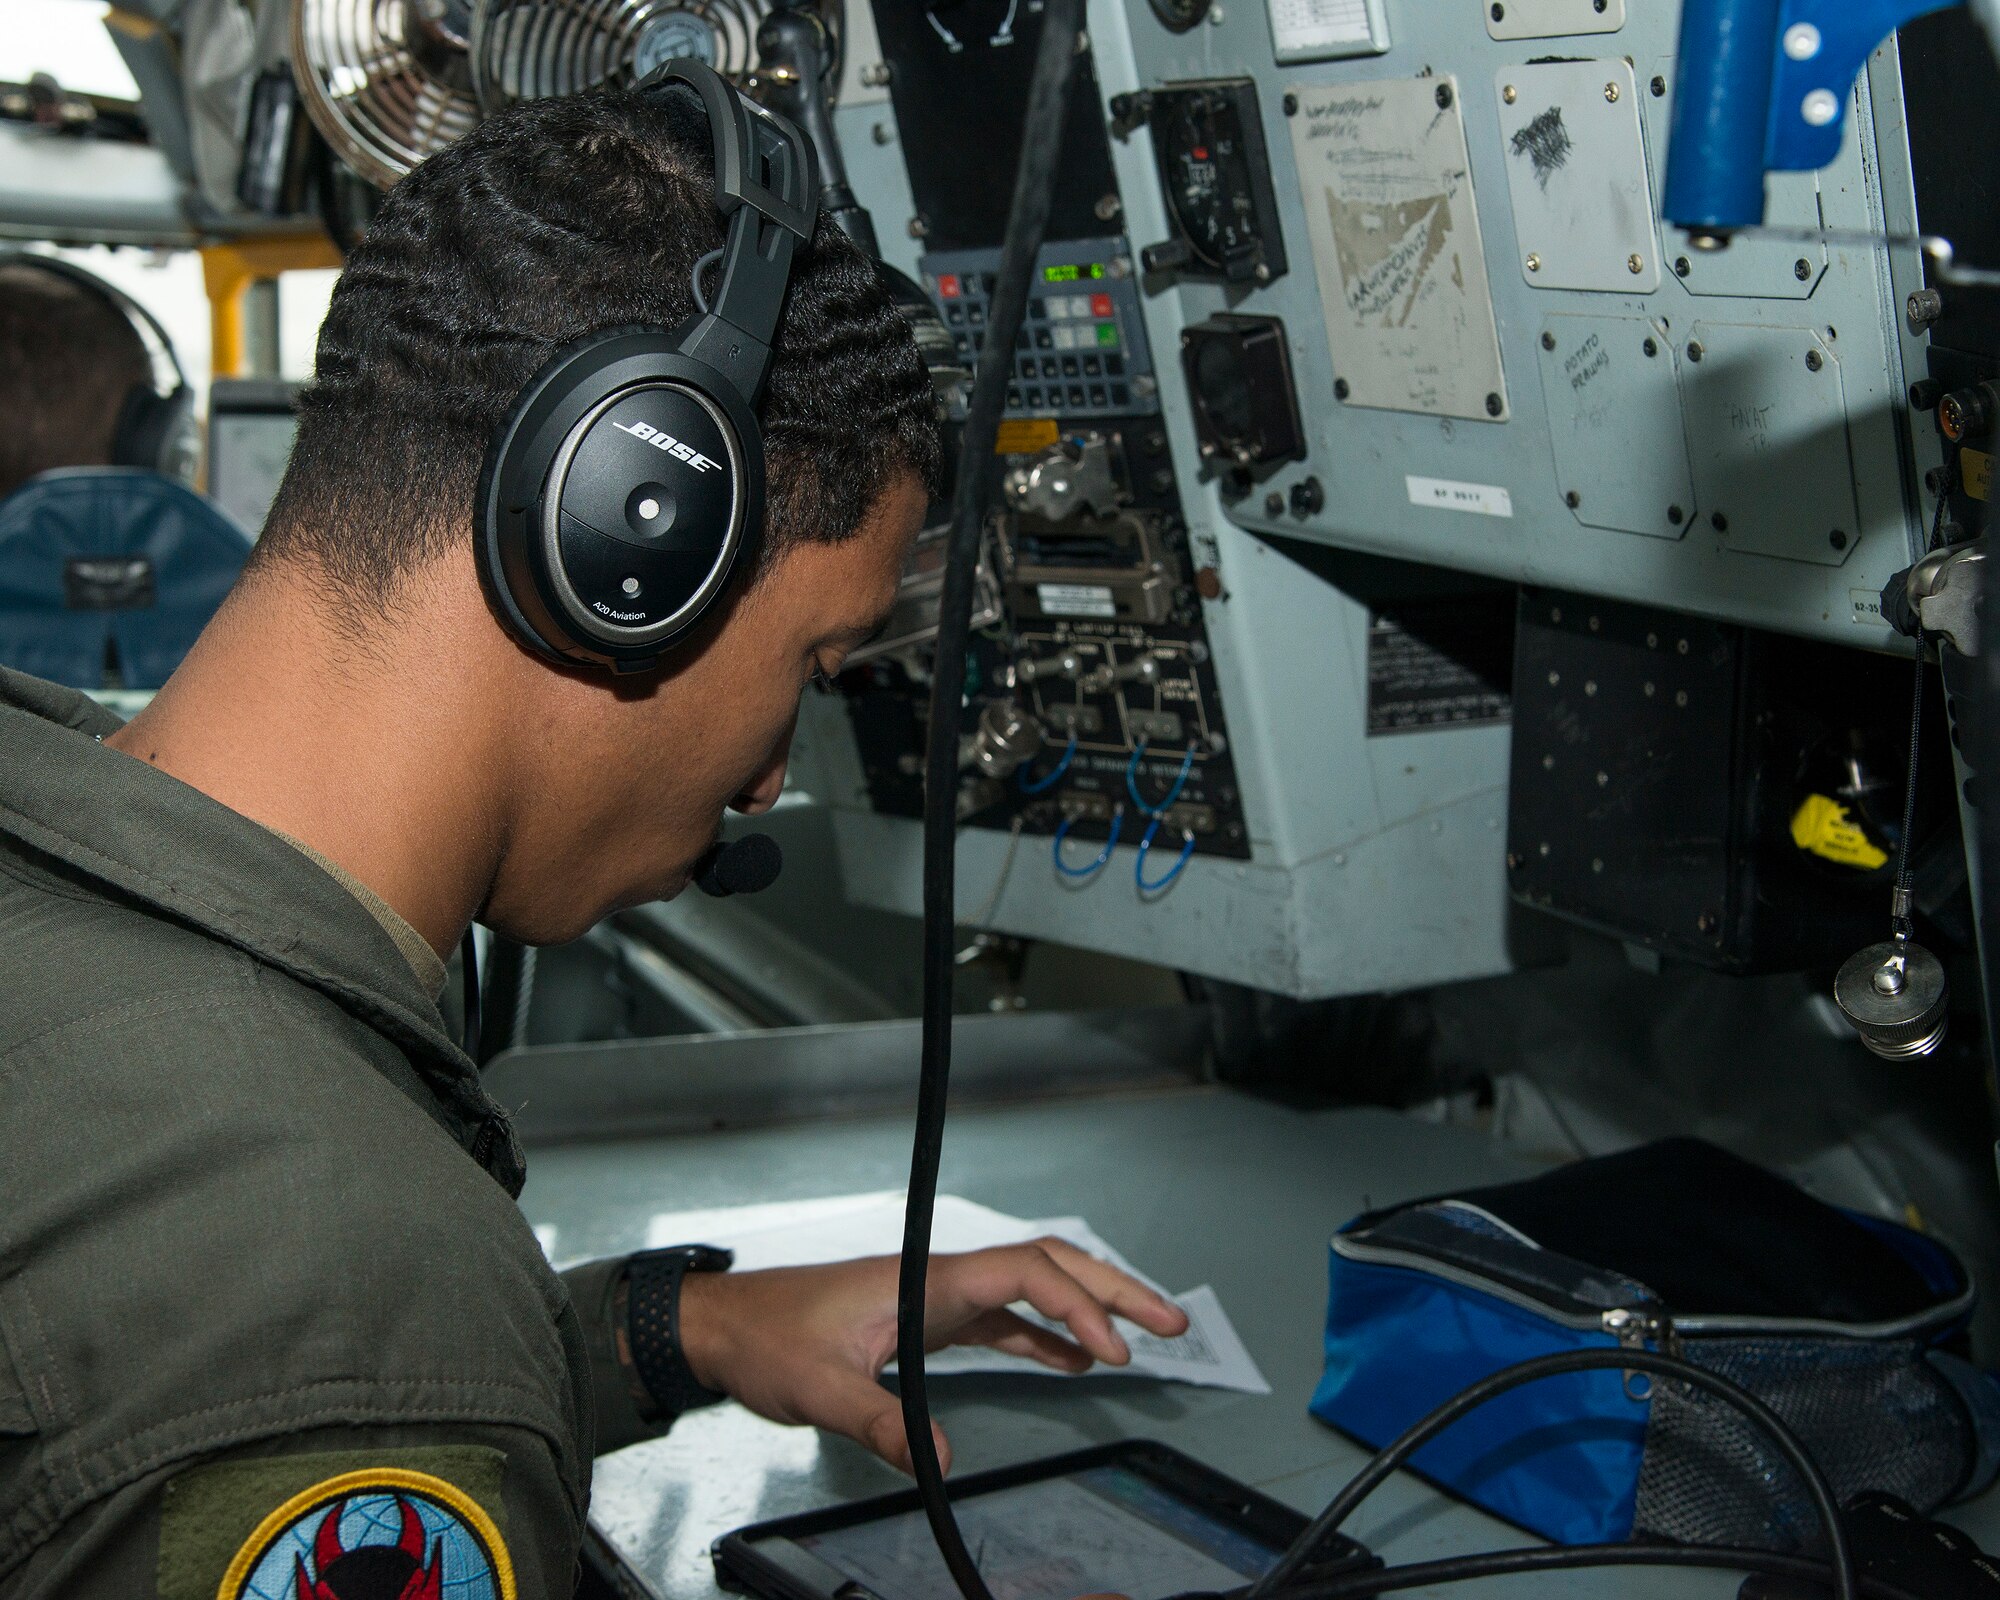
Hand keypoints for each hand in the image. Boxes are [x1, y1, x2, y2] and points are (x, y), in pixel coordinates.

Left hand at [676, 1238, 1189, 1472]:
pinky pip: (1006, 1320)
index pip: (1027, 1272)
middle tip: (1174, 1320)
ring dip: (1090, 1309)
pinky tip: (1072, 1361)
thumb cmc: (766, 1338)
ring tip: (1146, 1337)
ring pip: (1034, 1290)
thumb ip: (881, 1422)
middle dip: (1114, 1290)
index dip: (1078, 1305)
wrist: (726, 1326)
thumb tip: (939, 1458)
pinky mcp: (928, 1320)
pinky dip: (1047, 1335)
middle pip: (1049, 1266)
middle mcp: (941, 1279)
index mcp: (926, 1279)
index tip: (1113, 1352)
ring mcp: (938, 1297)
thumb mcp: (819, 1388)